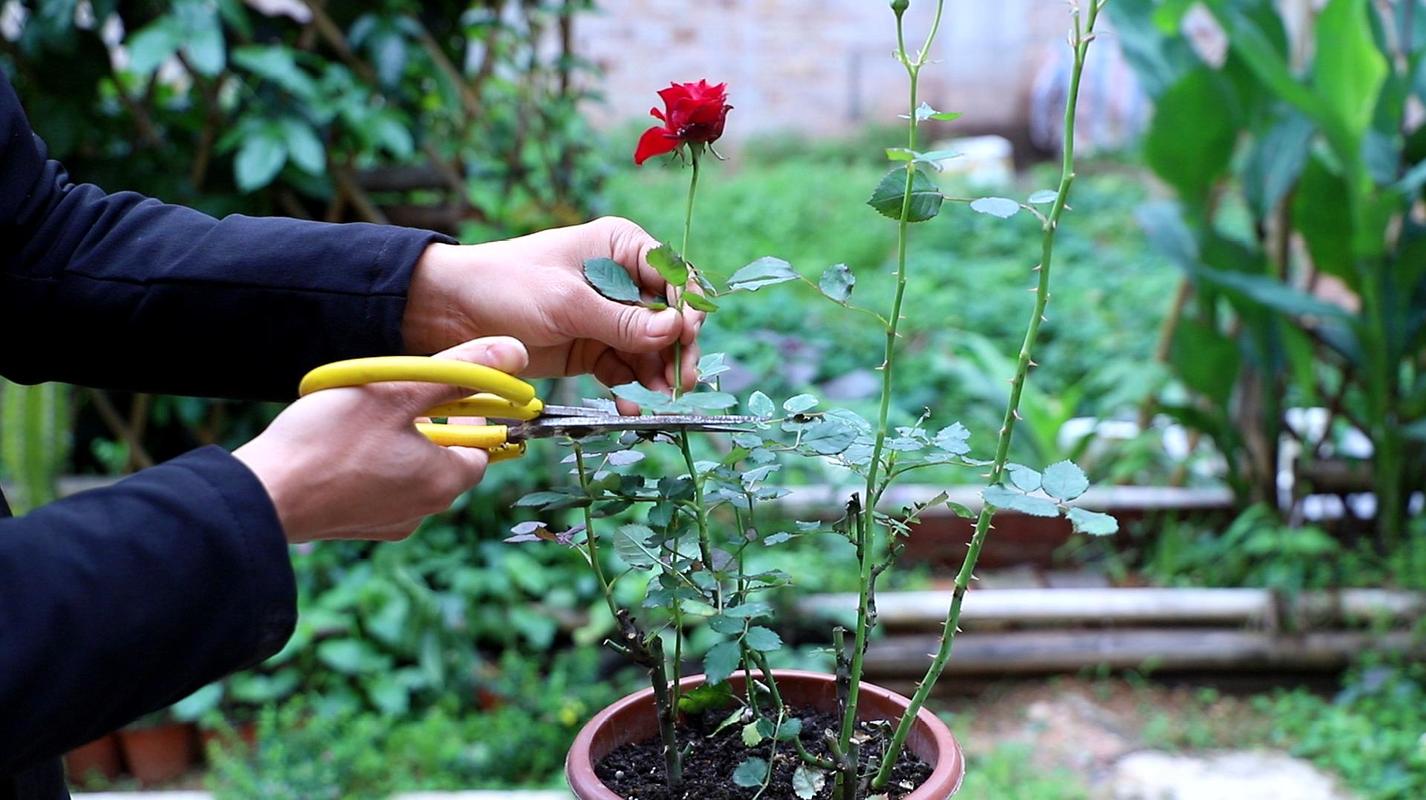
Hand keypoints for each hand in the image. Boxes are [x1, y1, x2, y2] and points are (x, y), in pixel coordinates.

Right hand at [234, 337, 527, 542]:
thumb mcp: (400, 391)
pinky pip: (380, 491)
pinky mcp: (355, 526)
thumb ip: (457, 372)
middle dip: (435, 427)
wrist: (264, 494)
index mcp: (444, 481)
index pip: (483, 448)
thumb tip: (513, 353)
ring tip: (371, 418)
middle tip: (407, 397)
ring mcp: (387, 523)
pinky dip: (374, 466)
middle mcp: (423, 511)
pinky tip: (344, 446)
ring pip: (412, 475)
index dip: (473, 416)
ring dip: (401, 445)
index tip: (454, 393)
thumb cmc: (329, 441)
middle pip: (447, 461)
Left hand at [402, 217, 704, 396]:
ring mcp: (606, 317)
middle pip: (668, 317)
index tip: (687, 335)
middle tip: (680, 382)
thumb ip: (622, 321)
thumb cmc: (506, 286)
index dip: (686, 305)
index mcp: (619, 247)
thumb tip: (674, 330)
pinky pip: (624, 369)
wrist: (450, 314)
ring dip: (658, 374)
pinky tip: (633, 407)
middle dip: (677, 348)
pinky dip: (632, 388)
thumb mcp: (567, 302)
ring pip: (651, 348)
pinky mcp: (591, 348)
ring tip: (661, 400)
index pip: (672, 274)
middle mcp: (620, 280)